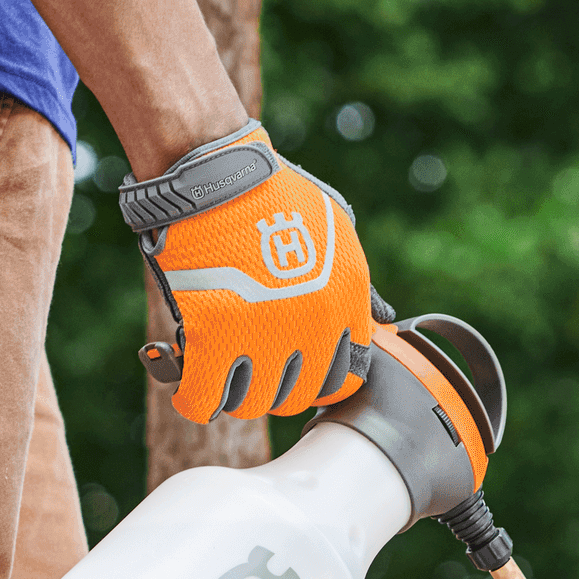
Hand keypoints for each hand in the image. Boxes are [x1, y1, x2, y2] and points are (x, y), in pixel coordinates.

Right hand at [122, 124, 377, 420]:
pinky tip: (194, 393)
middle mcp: (311, 330)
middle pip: (296, 396)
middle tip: (256, 368)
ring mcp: (261, 337)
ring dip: (237, 395)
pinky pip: (203, 398)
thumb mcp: (338, 235)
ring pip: (251, 403)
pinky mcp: (211, 337)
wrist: (220, 174)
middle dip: (277, 387)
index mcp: (345, 307)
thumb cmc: (277, 198)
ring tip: (224, 375)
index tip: (300, 369)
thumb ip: (359, 287)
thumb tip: (384, 321)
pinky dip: (196, 401)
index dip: (320, 378)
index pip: (345, 378)